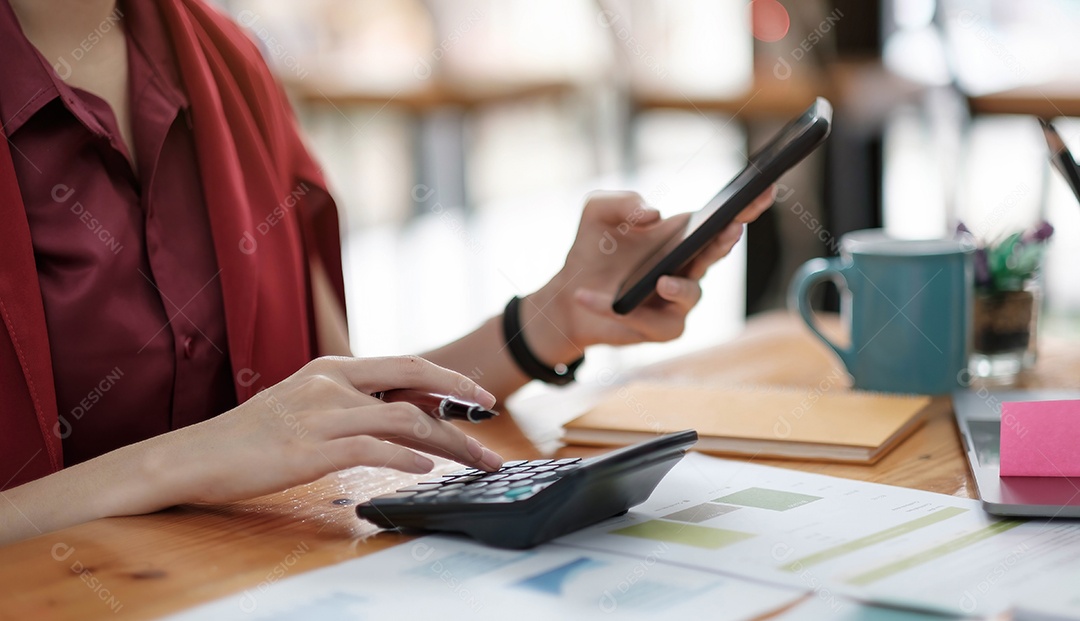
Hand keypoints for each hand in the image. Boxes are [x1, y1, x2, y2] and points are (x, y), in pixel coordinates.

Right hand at [146, 356, 504, 505]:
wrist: (195, 456)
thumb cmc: (253, 435)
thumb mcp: (307, 403)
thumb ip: (353, 402)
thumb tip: (405, 414)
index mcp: (334, 368)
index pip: (407, 365)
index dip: (450, 379)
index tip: (480, 396)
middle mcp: (332, 383)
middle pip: (416, 386)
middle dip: (462, 406)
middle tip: (491, 432)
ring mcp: (321, 414)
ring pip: (404, 422)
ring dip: (448, 444)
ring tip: (473, 463)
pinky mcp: (310, 448)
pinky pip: (371, 450)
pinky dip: (406, 459)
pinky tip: (426, 470)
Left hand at [521, 188, 774, 363]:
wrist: (569, 295)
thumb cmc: (592, 250)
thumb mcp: (597, 213)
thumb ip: (621, 202)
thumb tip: (653, 215)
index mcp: (682, 234)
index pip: (722, 217)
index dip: (747, 204)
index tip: (765, 188)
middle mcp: (689, 265)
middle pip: (718, 252)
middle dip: (727, 240)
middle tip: (731, 229)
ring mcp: (679, 298)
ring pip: (692, 294)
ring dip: (678, 288)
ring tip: (661, 281)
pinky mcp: (662, 328)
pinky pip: (650, 322)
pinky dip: (620, 311)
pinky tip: (588, 297)